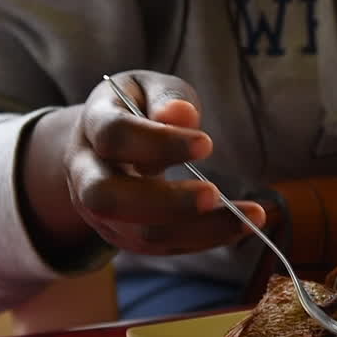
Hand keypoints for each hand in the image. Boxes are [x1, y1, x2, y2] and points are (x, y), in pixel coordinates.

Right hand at [19, 70, 264, 262]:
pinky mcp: (126, 237)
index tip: (206, 143)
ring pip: (140, 234)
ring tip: (250, 216)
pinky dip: (205, 239)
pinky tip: (243, 226)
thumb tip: (183, 115)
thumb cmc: (137, 109)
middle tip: (214, 192)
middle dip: (166, 202)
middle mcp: (87, 175)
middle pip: (109, 199)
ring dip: (198, 229)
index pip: (115, 137)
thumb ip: (167, 97)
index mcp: (92, 127)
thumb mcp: (149, 88)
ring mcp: (102, 213)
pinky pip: (163, 248)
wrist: (102, 146)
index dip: (159, 143)